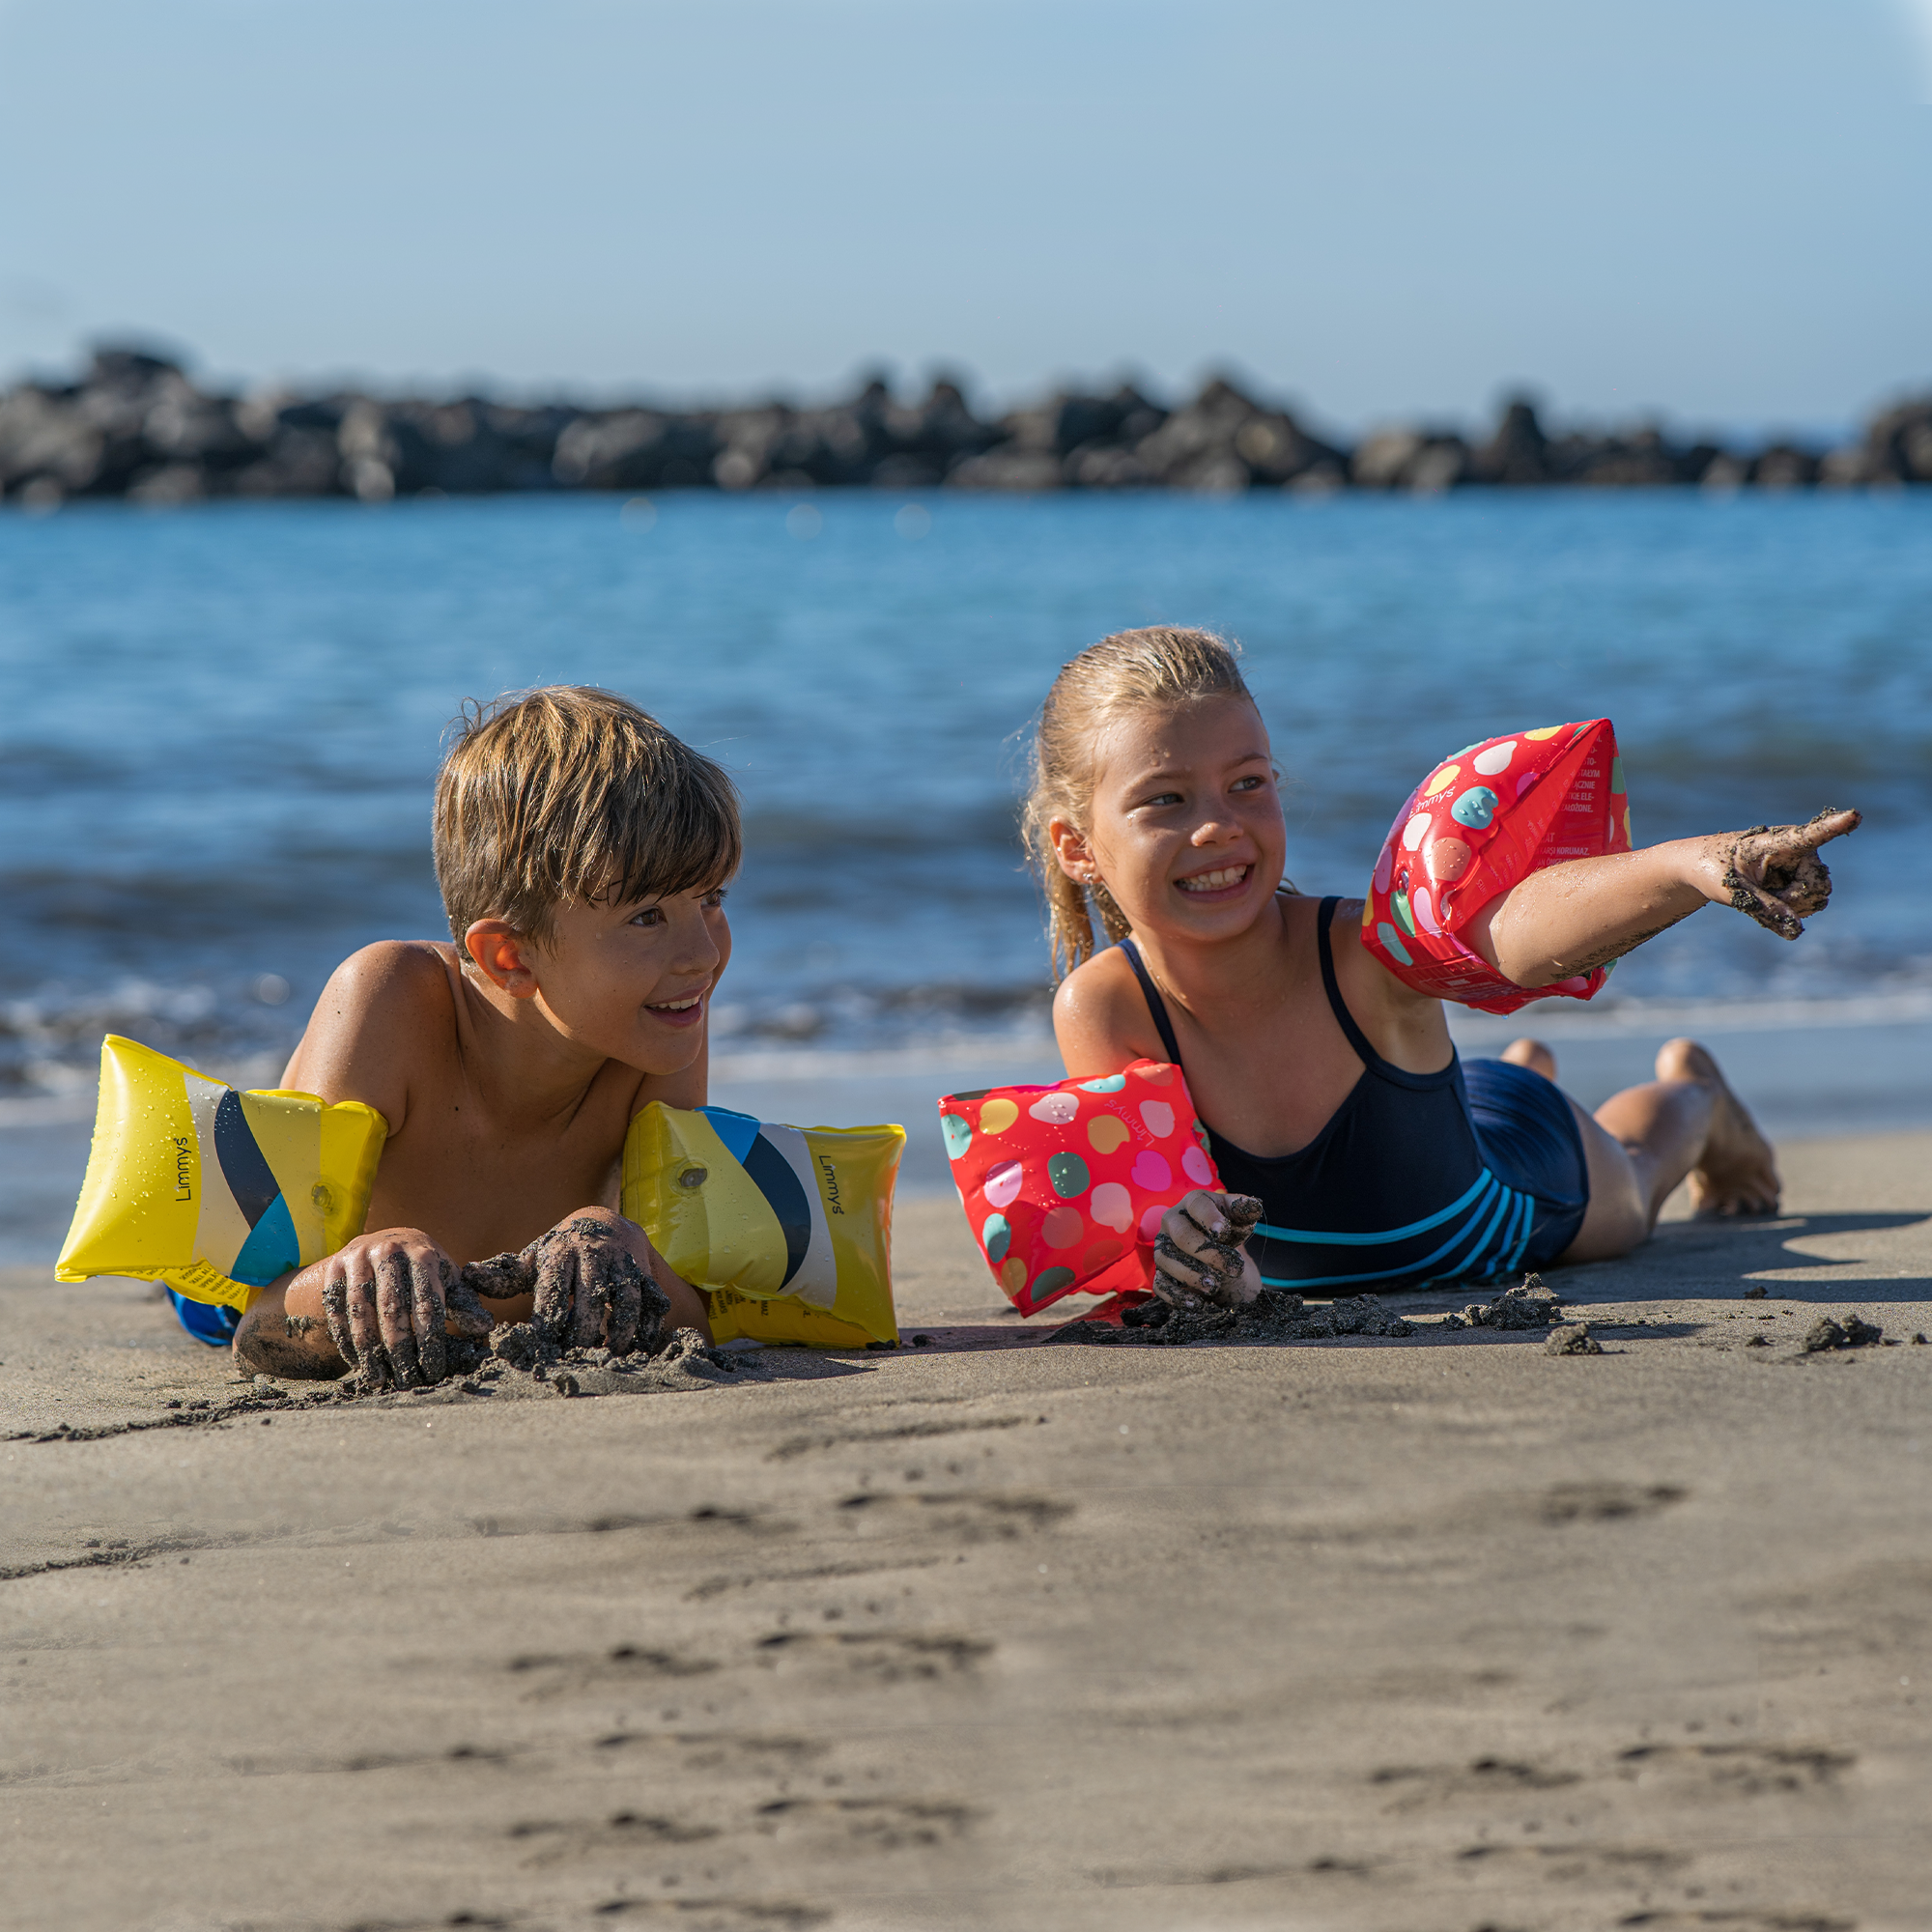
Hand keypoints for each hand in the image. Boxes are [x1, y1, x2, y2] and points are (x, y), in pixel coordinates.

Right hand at [320, 1228, 494, 1387]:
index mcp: (423, 1254)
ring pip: (361, 1310)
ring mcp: (358, 1257)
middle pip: (392, 1309)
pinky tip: (356, 1361)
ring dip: (369, 1349)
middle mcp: (389, 1251)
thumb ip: (465, 1304)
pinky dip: (345, 1338)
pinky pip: (336, 1308)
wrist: (385, 1241)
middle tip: (405, 1381)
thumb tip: (485, 1328)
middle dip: (400, 1350)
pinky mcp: (334, 1266)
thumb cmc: (424, 1271)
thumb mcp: (448, 1281)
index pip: (426, 1304)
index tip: (432, 1370)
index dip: (430, 1341)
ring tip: (378, 1379)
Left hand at [465, 1209, 670, 1355]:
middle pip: (590, 1298)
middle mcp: (593, 1255)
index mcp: (561, 1254)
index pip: (553, 1289)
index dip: (549, 1319)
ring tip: (609, 1354)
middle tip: (576, 1357)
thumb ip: (502, 1274)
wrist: (607, 1222)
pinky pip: (652, 1302)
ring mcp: (622, 1264)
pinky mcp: (645, 1273)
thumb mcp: (534, 1259)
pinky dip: (648, 1328)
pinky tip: (638, 1348)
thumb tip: (467, 1275)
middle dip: (583, 1331)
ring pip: (626, 1300)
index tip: (544, 1344)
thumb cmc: (561, 1251)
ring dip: (620, 1332)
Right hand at [1152, 1190, 1263, 1310]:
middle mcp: (1172, 1222)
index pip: (1197, 1205)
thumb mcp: (1239, 1218)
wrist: (1214, 1248)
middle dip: (1208, 1253)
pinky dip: (1176, 1296)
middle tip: (1233, 1269)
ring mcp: (1163, 1247)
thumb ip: (1246, 1209)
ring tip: (1214, 1286)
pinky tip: (1197, 1304)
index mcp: (1192, 1202)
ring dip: (1191, 1275)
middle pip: (1182, 1235)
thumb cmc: (1227, 1228)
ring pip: (1167, 1260)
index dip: (1209, 1217)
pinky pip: (1160, 1285)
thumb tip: (1253, 1206)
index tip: (1223, 1232)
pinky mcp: (1160, 1271)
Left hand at [1705, 808, 1860, 939]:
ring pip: (1818, 896)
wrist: (1705, 868)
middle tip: (1762, 893)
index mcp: (1777, 841)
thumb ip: (1765, 908)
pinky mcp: (1804, 878)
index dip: (1833, 826)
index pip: (1809, 835)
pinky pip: (1812, 904)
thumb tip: (1797, 931)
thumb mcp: (1734, 891)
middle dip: (1794, 899)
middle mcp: (1800, 849)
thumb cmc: (1715, 870)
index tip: (1854, 815)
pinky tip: (1774, 898)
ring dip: (1793, 905)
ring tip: (1765, 892)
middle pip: (1819, 885)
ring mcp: (1805, 864)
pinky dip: (1793, 909)